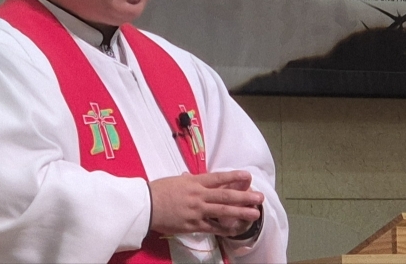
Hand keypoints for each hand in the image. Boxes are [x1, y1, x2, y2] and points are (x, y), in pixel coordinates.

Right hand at [148, 170, 263, 236]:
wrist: (146, 205)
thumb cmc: (158, 190)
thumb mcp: (175, 181)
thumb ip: (188, 181)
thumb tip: (193, 178)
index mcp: (194, 182)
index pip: (218, 178)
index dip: (234, 176)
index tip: (248, 176)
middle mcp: (199, 195)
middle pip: (226, 195)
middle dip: (244, 196)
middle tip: (259, 197)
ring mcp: (197, 211)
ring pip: (222, 211)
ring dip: (240, 212)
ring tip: (254, 213)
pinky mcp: (193, 225)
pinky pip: (212, 227)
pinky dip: (224, 228)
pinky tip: (234, 229)